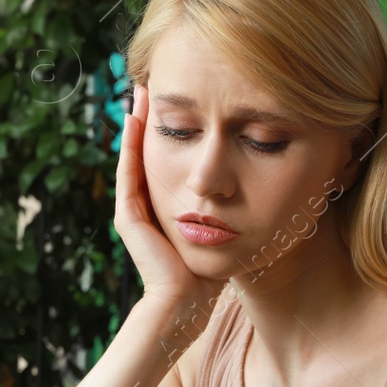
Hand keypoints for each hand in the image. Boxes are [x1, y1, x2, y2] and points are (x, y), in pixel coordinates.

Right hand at [115, 85, 225, 315]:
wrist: (187, 303)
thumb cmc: (208, 274)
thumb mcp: (221, 229)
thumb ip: (227, 207)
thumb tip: (256, 184)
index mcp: (164, 206)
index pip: (165, 158)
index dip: (170, 128)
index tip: (176, 98)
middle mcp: (144, 205)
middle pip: (145, 151)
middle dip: (148, 118)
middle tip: (149, 84)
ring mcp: (133, 210)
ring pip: (133, 157)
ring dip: (135, 124)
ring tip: (139, 94)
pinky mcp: (129, 217)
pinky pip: (129, 173)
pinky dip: (131, 147)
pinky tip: (137, 121)